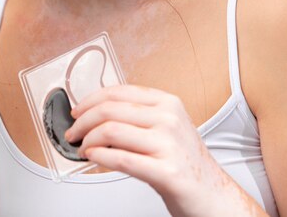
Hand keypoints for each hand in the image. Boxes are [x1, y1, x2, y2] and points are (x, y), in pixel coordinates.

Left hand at [64, 84, 226, 216]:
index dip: (91, 99)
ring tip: (82, 149)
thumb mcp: (167, 127)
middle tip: (73, 132)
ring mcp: (169, 144)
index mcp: (167, 102)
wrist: (213, 195)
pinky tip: (92, 157)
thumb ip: (138, 117)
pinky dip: (100, 157)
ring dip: (88, 140)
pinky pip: (122, 159)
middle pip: (110, 109)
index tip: (77, 110)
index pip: (118, 92)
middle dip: (83, 121)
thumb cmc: (186, 162)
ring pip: (111, 131)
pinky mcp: (167, 171)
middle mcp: (169, 118)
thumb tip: (97, 115)